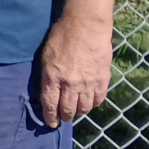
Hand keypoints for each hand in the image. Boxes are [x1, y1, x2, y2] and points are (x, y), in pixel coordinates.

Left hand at [38, 12, 113, 126]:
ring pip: (84, 108)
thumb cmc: (62, 36)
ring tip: (76, 111)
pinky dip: (94, 104)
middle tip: (64, 118)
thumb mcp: (46, 56)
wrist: (86, 26)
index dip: (50, 117)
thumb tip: (48, 91)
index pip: (50, 105)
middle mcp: (70, 84)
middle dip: (65, 117)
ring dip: (79, 112)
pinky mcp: (103, 79)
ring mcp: (88, 83)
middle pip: (68, 110)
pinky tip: (90, 102)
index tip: (51, 123)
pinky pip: (99, 99)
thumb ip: (47, 76)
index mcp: (52, 77)